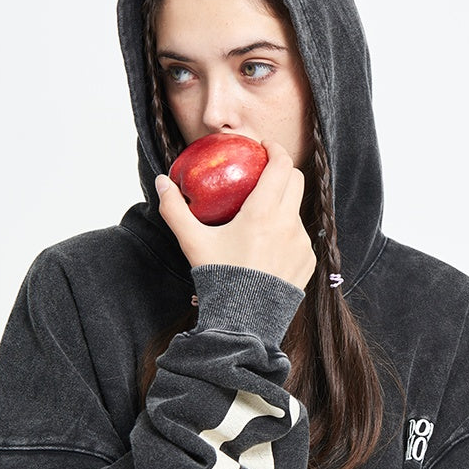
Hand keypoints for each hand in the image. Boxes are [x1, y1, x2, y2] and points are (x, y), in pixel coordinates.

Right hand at [156, 139, 316, 290]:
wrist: (244, 322)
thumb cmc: (218, 279)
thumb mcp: (193, 243)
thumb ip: (175, 210)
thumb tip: (161, 182)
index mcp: (263, 212)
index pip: (281, 165)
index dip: (275, 149)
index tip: (264, 146)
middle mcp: (289, 223)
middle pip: (296, 180)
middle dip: (282, 170)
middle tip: (264, 172)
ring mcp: (302, 243)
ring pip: (296, 211)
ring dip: (282, 205)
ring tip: (261, 216)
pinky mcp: (308, 262)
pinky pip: (299, 238)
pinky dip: (286, 233)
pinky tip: (268, 246)